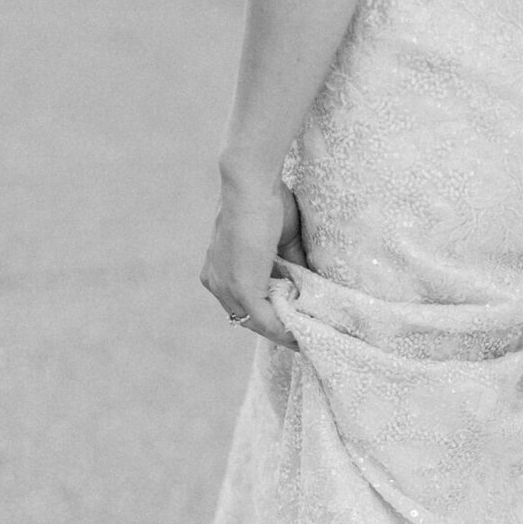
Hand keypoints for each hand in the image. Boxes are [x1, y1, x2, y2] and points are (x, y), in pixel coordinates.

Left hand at [200, 174, 306, 349]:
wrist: (252, 187)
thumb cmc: (266, 202)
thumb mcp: (280, 240)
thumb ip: (289, 264)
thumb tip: (307, 282)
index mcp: (217, 268)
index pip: (243, 301)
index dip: (270, 312)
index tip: (294, 318)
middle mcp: (215, 281)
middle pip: (248, 317)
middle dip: (277, 326)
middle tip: (304, 333)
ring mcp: (225, 287)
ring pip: (256, 322)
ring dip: (283, 331)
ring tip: (307, 336)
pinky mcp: (241, 290)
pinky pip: (265, 321)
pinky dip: (284, 330)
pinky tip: (301, 335)